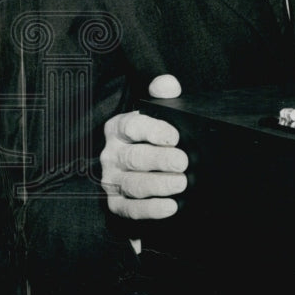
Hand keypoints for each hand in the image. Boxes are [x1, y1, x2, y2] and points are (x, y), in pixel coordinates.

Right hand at [100, 74, 187, 218]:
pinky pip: (130, 209)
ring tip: (180, 183)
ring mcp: (112, 180)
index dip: (153, 131)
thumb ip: (162, 93)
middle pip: (134, 158)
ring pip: (133, 184)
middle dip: (160, 160)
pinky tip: (170, 207)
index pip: (132, 127)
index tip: (174, 136)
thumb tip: (167, 84)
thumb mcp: (155, 110)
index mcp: (119, 128)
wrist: (143, 163)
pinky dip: (150, 210)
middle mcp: (112, 154)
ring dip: (158, 185)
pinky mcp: (116, 203)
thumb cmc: (152, 133)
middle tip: (182, 162)